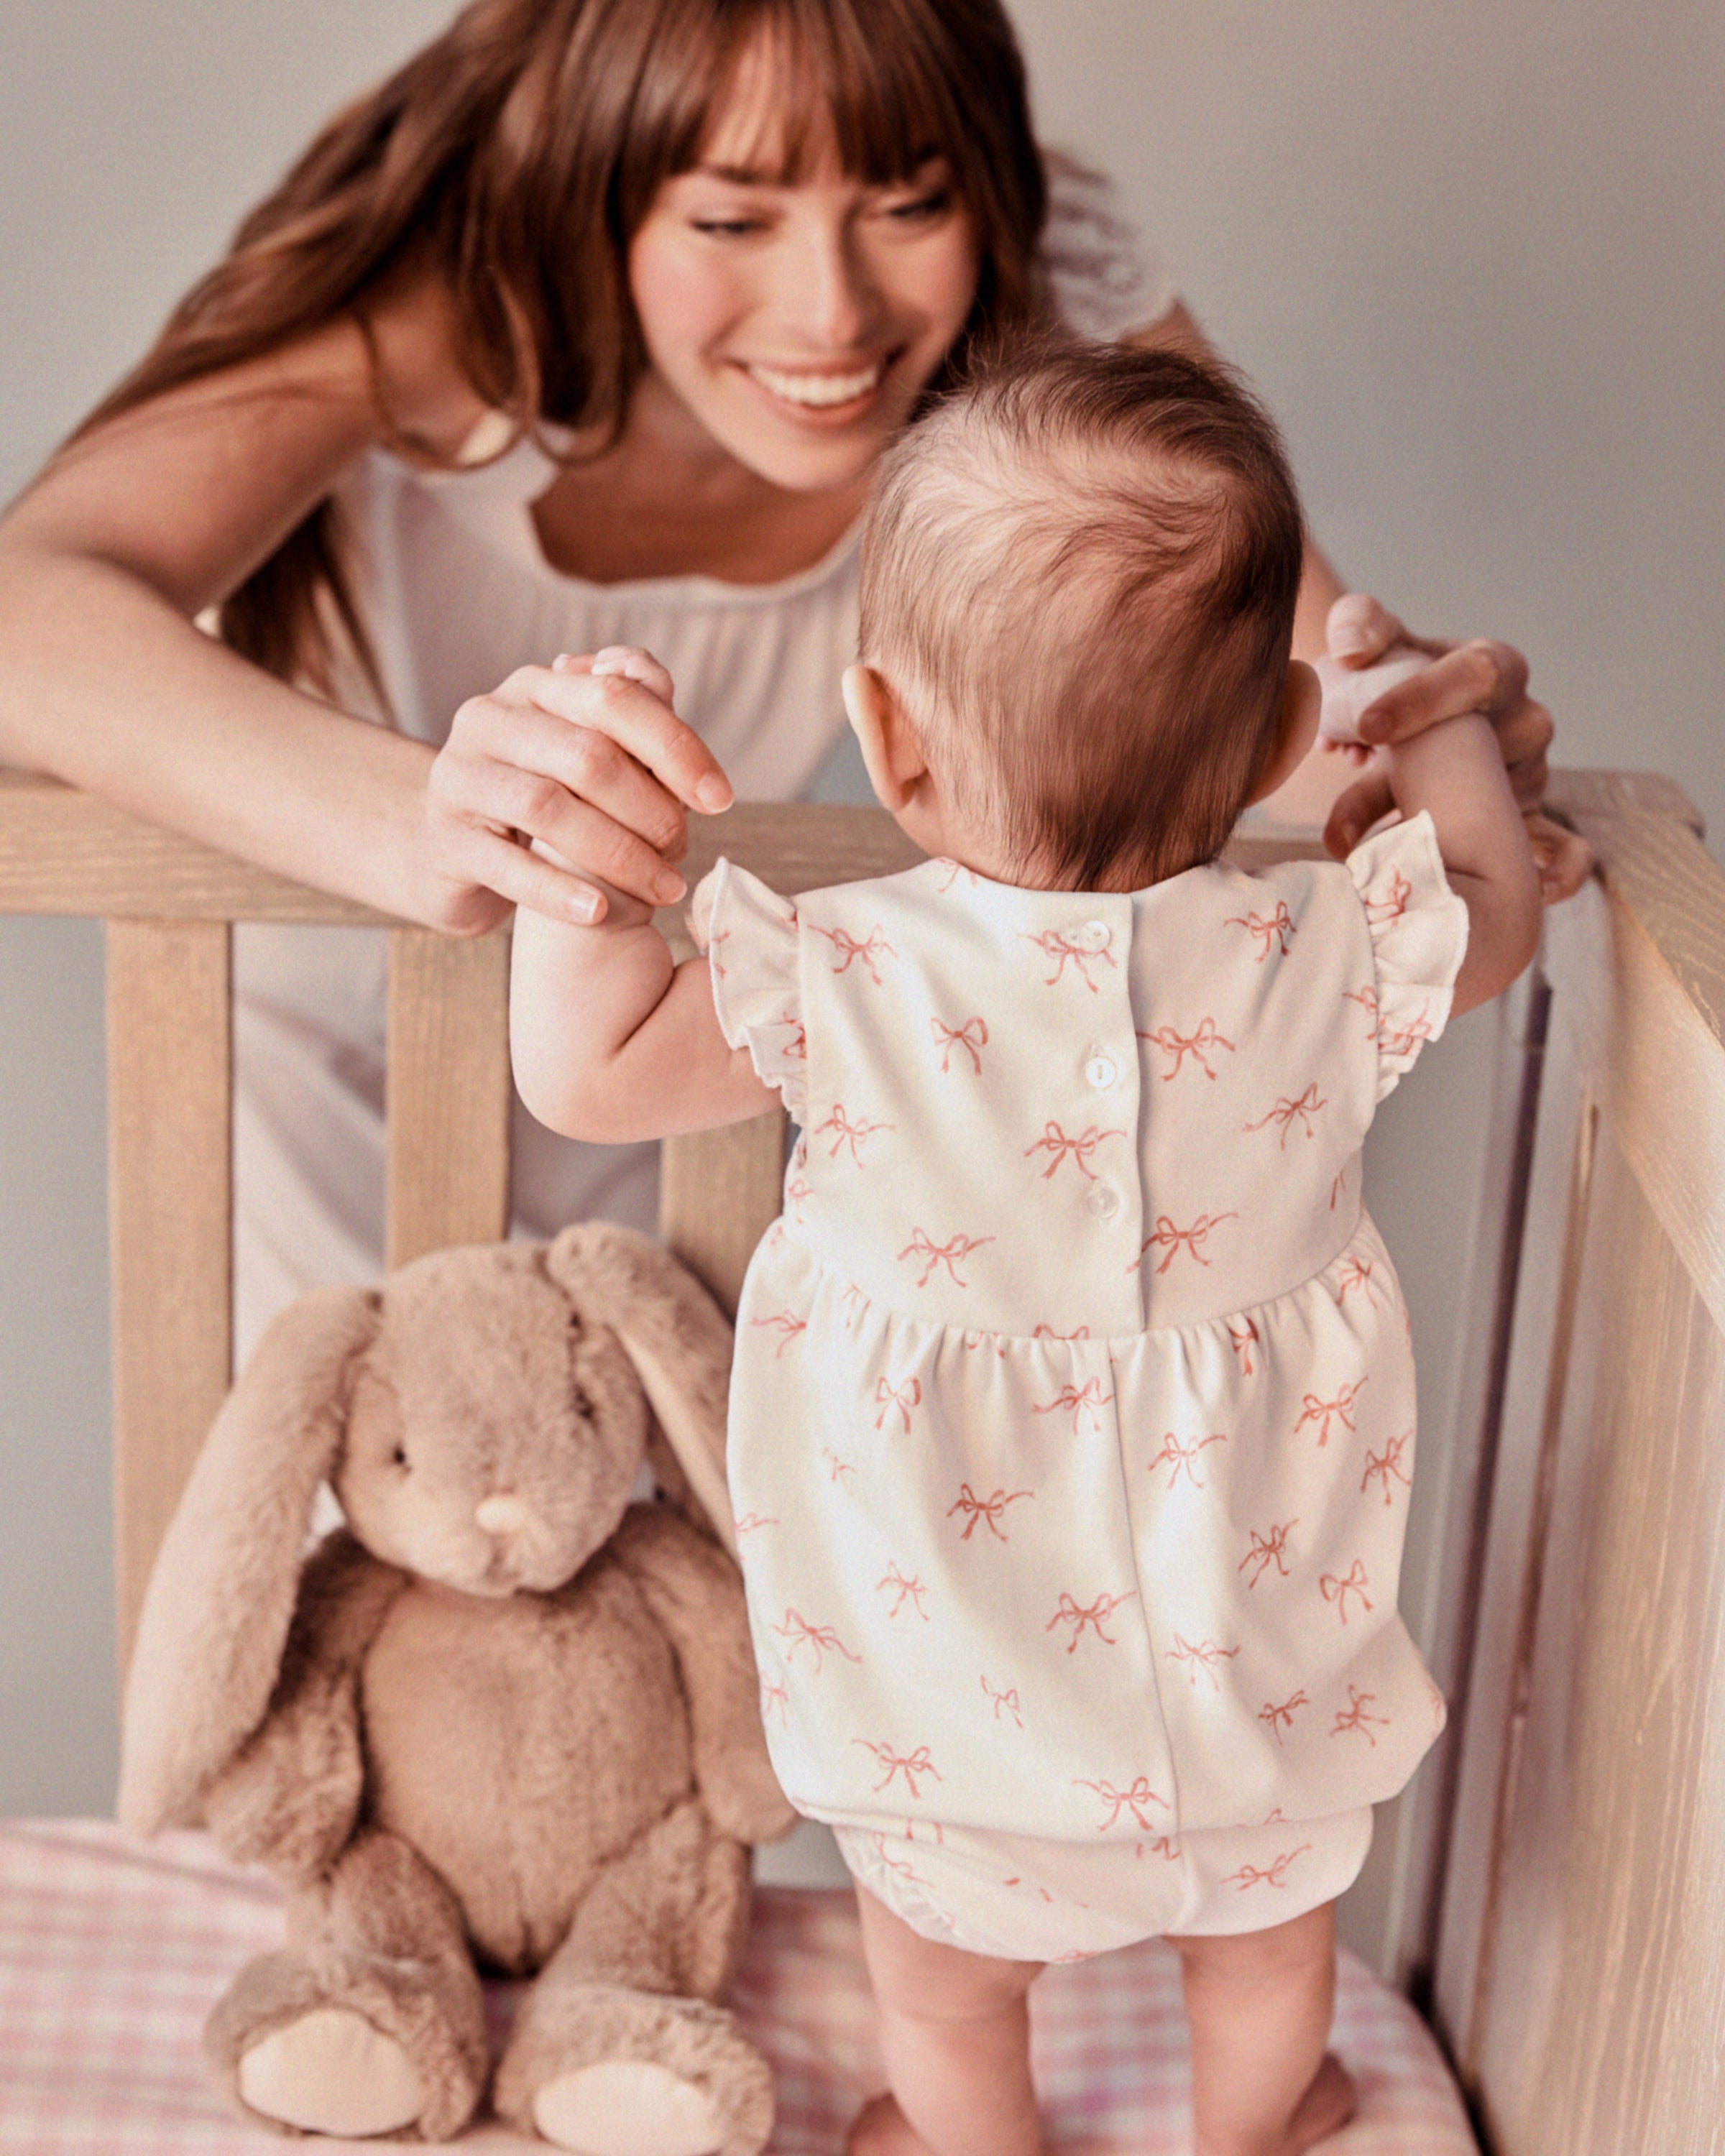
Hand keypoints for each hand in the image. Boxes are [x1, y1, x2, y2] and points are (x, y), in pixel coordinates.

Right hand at [418, 645, 732, 928]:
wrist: (449, 855)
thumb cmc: (538, 799)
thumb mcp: (582, 751)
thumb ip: (627, 716)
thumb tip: (662, 685)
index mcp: (533, 689)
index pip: (614, 697)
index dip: (675, 747)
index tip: (721, 798)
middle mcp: (488, 720)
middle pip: (587, 755)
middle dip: (651, 808)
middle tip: (685, 850)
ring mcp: (459, 779)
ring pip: (550, 807)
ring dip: (619, 855)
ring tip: (663, 890)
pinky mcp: (444, 842)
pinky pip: (508, 866)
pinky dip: (558, 891)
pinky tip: (599, 914)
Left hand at [1318, 595, 1591, 901]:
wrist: (1395, 727)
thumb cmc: (1384, 678)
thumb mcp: (1368, 640)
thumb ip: (1359, 625)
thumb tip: (1352, 645)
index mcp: (1493, 668)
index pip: (1477, 675)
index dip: (1423, 699)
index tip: (1366, 724)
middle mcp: (1524, 722)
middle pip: (1491, 751)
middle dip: (1420, 777)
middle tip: (1350, 798)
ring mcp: (1530, 777)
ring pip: (1496, 809)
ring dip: (1429, 832)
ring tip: (1359, 846)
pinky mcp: (1525, 826)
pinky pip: (1564, 849)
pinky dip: (1559, 871)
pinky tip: (1528, 892)